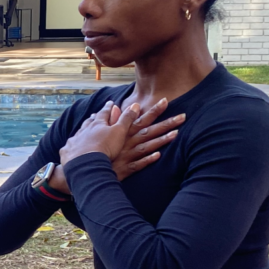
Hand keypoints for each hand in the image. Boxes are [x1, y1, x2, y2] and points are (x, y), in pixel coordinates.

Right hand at [57, 98, 184, 182]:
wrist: (86, 168)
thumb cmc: (94, 149)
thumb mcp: (101, 132)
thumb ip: (110, 120)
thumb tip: (117, 107)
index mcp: (122, 132)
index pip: (140, 118)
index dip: (153, 110)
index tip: (166, 100)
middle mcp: (127, 141)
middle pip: (149, 130)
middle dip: (166, 122)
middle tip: (183, 115)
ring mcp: (128, 155)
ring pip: (147, 145)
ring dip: (161, 139)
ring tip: (176, 133)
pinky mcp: (126, 168)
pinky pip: (138, 164)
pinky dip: (148, 160)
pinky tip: (159, 155)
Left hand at [60, 100, 140, 164]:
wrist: (87, 164)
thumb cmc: (105, 147)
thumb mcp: (120, 132)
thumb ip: (126, 119)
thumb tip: (135, 104)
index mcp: (97, 124)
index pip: (104, 113)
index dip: (108, 108)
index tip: (110, 103)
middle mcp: (84, 130)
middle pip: (89, 122)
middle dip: (93, 118)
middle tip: (94, 115)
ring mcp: (75, 141)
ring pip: (78, 133)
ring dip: (82, 131)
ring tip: (83, 130)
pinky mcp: (67, 152)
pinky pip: (68, 147)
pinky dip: (71, 146)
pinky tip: (71, 147)